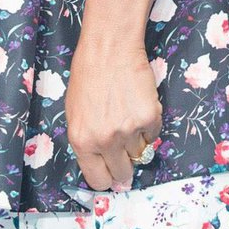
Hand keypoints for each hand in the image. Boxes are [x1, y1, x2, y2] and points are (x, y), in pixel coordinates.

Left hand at [65, 42, 161, 192]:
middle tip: (123, 146)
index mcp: (82, 140)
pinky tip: (137, 103)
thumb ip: (88, 142)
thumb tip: (104, 168)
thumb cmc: (87, 76)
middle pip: (122, 174)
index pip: (98, 180)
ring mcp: (129, 130)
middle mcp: (105, 140)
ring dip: (136, 140)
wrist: (108, 48)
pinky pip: (152, 134)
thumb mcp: (76, 113)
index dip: (106, 178)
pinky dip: (148, 124)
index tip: (111, 173)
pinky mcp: (150, 118)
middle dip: (124, 165)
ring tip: (126, 114)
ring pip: (139, 154)